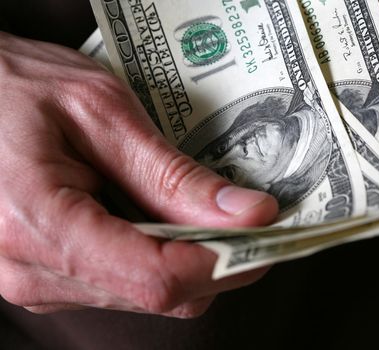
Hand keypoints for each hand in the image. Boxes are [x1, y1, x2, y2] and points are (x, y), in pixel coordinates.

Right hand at [0, 32, 277, 317]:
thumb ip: (171, 174)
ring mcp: (38, 280)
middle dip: (216, 259)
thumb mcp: (100, 113)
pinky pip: (122, 283)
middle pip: (159, 295)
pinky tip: (163, 215)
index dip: (225, 262)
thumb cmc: (16, 88)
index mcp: (40, 225)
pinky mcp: (47, 274)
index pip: (157, 278)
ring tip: (204, 209)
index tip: (266, 234)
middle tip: (248, 217)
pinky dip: (158, 255)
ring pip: (146, 295)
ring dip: (189, 256)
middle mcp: (33, 271)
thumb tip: (245, 214)